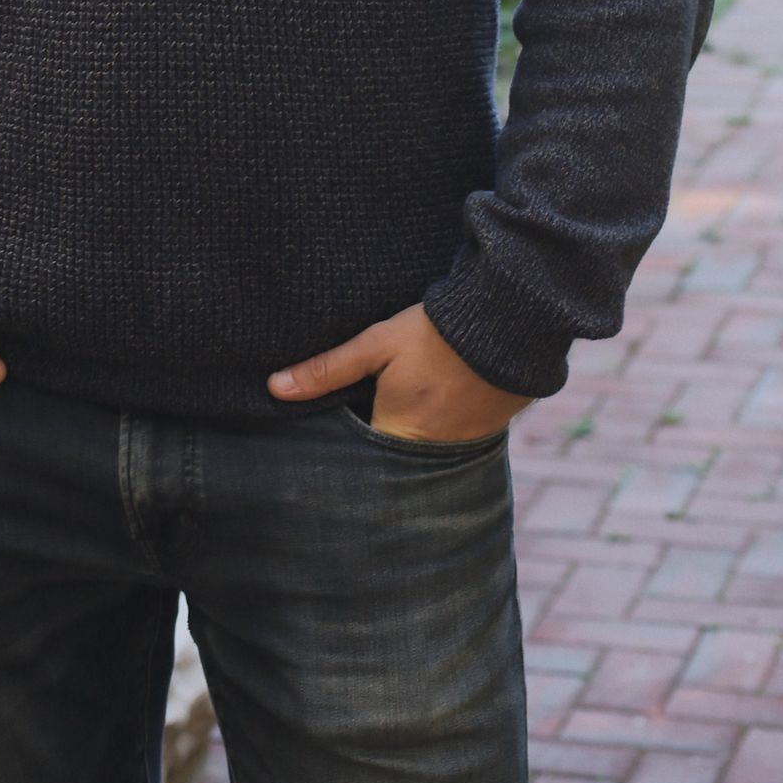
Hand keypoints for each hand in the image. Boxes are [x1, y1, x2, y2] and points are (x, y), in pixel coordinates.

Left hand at [267, 302, 528, 442]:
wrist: (508, 318)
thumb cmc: (435, 332)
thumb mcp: (376, 344)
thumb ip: (328, 370)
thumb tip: (275, 387)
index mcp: (400, 436)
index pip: (361, 462)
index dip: (344, 454)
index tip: (328, 445)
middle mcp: (433, 455)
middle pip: (392, 464)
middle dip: (374, 454)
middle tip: (362, 425)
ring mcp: (465, 448)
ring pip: (422, 457)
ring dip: (408, 443)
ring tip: (397, 418)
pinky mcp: (488, 434)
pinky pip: (452, 447)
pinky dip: (438, 433)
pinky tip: (431, 411)